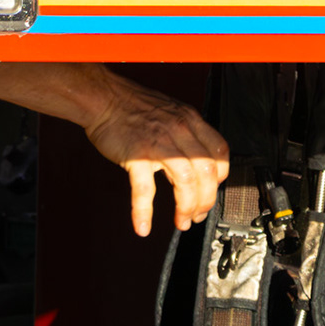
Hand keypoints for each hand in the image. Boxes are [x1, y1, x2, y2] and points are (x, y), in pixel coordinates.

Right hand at [81, 73, 229, 237]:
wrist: (104, 99)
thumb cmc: (133, 107)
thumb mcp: (170, 114)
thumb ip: (184, 137)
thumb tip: (190, 167)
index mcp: (190, 121)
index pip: (219, 153)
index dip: (220, 178)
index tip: (210, 192)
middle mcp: (180, 131)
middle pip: (206, 172)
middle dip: (206, 200)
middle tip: (198, 215)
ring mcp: (159, 144)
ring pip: (186, 181)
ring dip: (187, 207)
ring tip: (182, 222)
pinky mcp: (136, 156)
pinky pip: (145, 189)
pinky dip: (144, 211)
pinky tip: (143, 226)